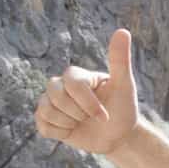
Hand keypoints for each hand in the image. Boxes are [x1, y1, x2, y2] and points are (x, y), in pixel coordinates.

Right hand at [34, 28, 138, 155]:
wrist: (118, 136)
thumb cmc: (122, 109)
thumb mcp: (125, 86)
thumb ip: (120, 60)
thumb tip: (123, 31)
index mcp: (76, 75)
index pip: (73, 85)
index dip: (88, 104)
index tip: (104, 116)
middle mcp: (59, 85)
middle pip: (56, 96)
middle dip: (78, 113)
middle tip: (92, 117)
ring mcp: (50, 102)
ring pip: (47, 111)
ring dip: (70, 123)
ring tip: (82, 122)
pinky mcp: (46, 120)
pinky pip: (43, 126)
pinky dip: (60, 132)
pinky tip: (72, 130)